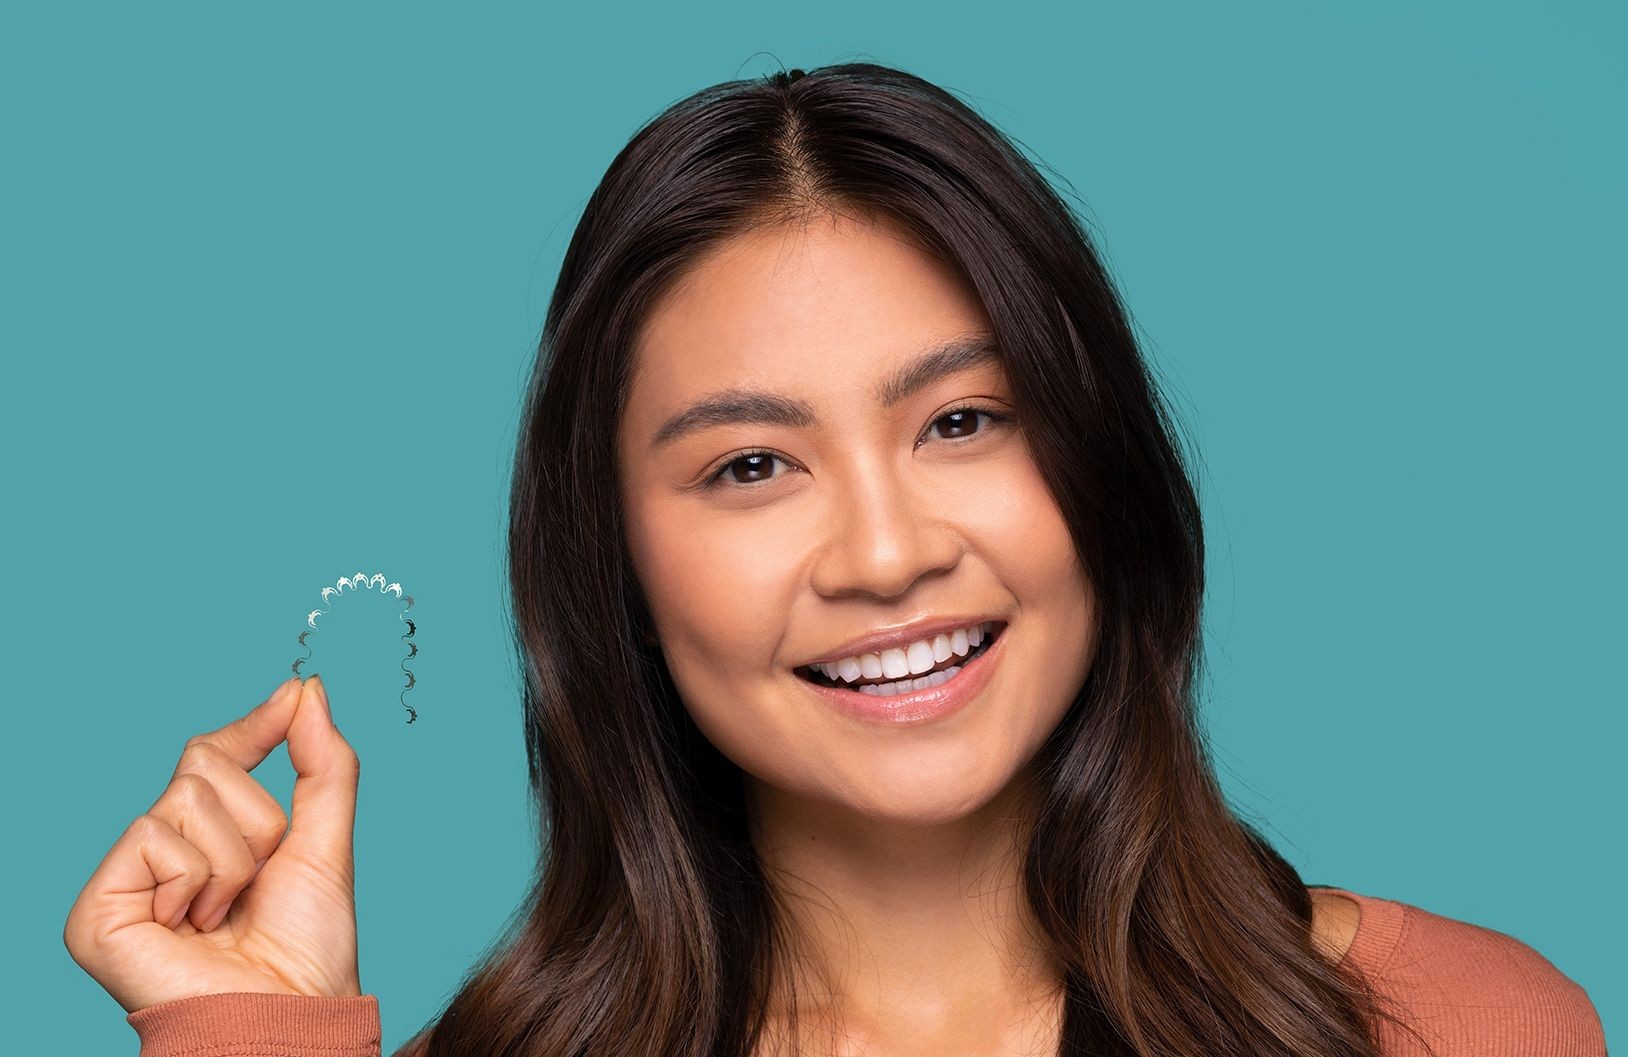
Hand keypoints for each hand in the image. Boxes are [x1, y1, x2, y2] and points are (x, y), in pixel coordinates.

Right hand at [64, 675, 361, 1012]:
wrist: (290, 1013)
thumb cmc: (308, 948)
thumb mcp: (327, 840)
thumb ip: (323, 765)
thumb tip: (308, 691)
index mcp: (208, 840)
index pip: (215, 756)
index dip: (253, 725)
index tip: (294, 694)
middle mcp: (160, 854)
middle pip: (203, 763)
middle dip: (257, 819)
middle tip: (258, 882)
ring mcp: (126, 880)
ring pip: (186, 798)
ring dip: (234, 860)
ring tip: (227, 916)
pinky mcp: (99, 908)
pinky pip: (155, 835)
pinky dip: (196, 880)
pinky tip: (192, 929)